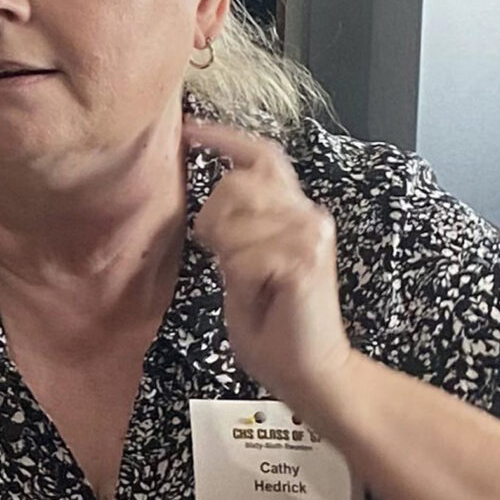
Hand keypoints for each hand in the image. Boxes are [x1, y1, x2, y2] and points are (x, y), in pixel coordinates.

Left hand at [187, 119, 354, 406]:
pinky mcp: (305, 260)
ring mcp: (310, 235)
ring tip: (248, 280)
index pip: (263, 157)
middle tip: (223, 256)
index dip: (225, 138)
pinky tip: (260, 294)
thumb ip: (234, 227)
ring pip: (233, 219)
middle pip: (234, 185)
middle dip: (213, 221)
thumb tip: (213, 198)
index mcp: (293, 212)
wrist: (307, 370)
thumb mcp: (241, 263)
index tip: (189, 129)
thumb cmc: (272, 322)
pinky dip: (238, 278)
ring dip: (228, 254)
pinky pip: (242, 255)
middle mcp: (309, 215)